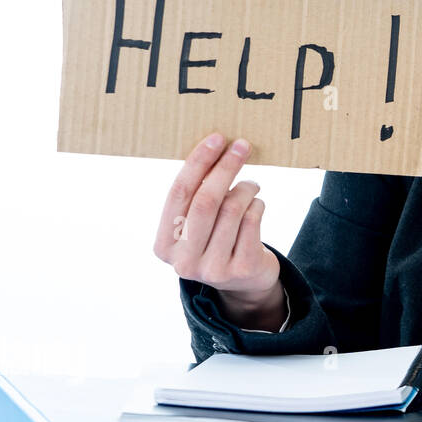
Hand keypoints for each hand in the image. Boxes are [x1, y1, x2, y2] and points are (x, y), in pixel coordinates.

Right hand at [153, 132, 281, 317]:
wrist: (245, 283)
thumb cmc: (217, 240)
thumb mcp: (197, 225)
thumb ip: (196, 197)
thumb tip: (215, 148)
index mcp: (164, 245)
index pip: (179, 194)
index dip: (198, 163)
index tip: (216, 139)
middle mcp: (183, 261)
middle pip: (206, 200)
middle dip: (225, 167)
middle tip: (242, 146)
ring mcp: (213, 269)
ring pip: (233, 209)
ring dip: (246, 188)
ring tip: (251, 185)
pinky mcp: (242, 269)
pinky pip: (252, 221)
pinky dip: (257, 205)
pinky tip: (257, 205)